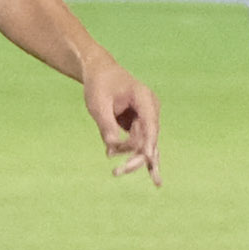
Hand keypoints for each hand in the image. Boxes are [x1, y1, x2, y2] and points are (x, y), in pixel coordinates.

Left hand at [77, 52, 160, 180]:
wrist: (99, 72)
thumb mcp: (98, 104)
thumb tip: (112, 149)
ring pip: (143, 144)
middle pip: (148, 138)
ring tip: (116, 173)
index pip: (150, 123)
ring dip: (129, 157)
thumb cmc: (99, 84)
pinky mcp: (139, 124)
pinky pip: (140, 143)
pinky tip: (149, 177)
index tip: (149, 158)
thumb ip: (106, 125)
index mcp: (144, 97)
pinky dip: (135, 156)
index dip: (149, 141)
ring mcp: (147, 117)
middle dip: (137, 157)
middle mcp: (150, 108)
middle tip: (118, 173)